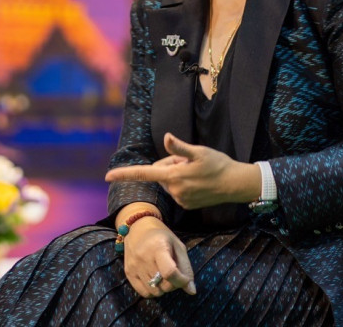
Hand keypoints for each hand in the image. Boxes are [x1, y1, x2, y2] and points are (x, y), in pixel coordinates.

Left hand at [104, 133, 259, 208]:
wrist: (235, 184)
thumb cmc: (218, 164)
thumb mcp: (199, 151)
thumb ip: (179, 147)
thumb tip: (166, 137)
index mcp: (174, 176)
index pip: (144, 174)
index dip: (124, 174)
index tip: (107, 177)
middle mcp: (174, 190)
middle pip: (161, 173)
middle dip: (170, 164)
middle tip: (190, 160)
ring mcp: (180, 199)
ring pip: (170, 181)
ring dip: (178, 174)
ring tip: (197, 171)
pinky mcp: (186, 204)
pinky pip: (177, 190)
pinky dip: (184, 183)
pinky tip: (199, 181)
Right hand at [122, 215, 195, 297]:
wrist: (138, 228)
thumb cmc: (162, 237)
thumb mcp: (178, 246)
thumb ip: (186, 268)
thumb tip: (192, 291)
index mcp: (158, 246)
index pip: (170, 272)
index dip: (181, 281)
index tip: (186, 280)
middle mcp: (143, 256)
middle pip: (164, 284)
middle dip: (173, 284)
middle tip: (174, 274)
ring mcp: (134, 265)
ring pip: (155, 291)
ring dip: (163, 288)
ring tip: (163, 276)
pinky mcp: (128, 272)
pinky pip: (144, 293)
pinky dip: (152, 291)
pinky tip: (154, 280)